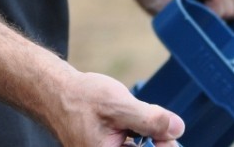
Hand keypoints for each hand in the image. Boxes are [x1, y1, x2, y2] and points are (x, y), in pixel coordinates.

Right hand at [45, 70, 184, 146]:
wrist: (55, 92)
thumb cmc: (80, 98)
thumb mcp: (118, 104)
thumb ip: (149, 119)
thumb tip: (178, 129)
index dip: (164, 145)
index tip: (170, 134)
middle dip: (155, 140)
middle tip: (157, 123)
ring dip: (146, 136)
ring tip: (128, 118)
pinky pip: (130, 145)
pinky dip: (135, 134)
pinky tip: (125, 121)